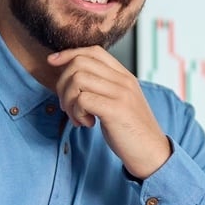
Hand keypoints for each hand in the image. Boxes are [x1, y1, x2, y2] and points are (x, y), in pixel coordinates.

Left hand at [47, 47, 171, 178]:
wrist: (152, 153)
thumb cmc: (130, 131)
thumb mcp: (118, 102)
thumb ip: (102, 88)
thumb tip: (71, 77)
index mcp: (125, 76)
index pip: (93, 51)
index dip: (69, 53)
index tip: (53, 62)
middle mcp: (124, 80)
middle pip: (80, 63)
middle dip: (63, 83)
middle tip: (67, 106)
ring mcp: (121, 93)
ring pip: (77, 79)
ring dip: (68, 101)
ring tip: (77, 117)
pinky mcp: (116, 109)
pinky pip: (81, 99)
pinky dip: (76, 113)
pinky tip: (87, 123)